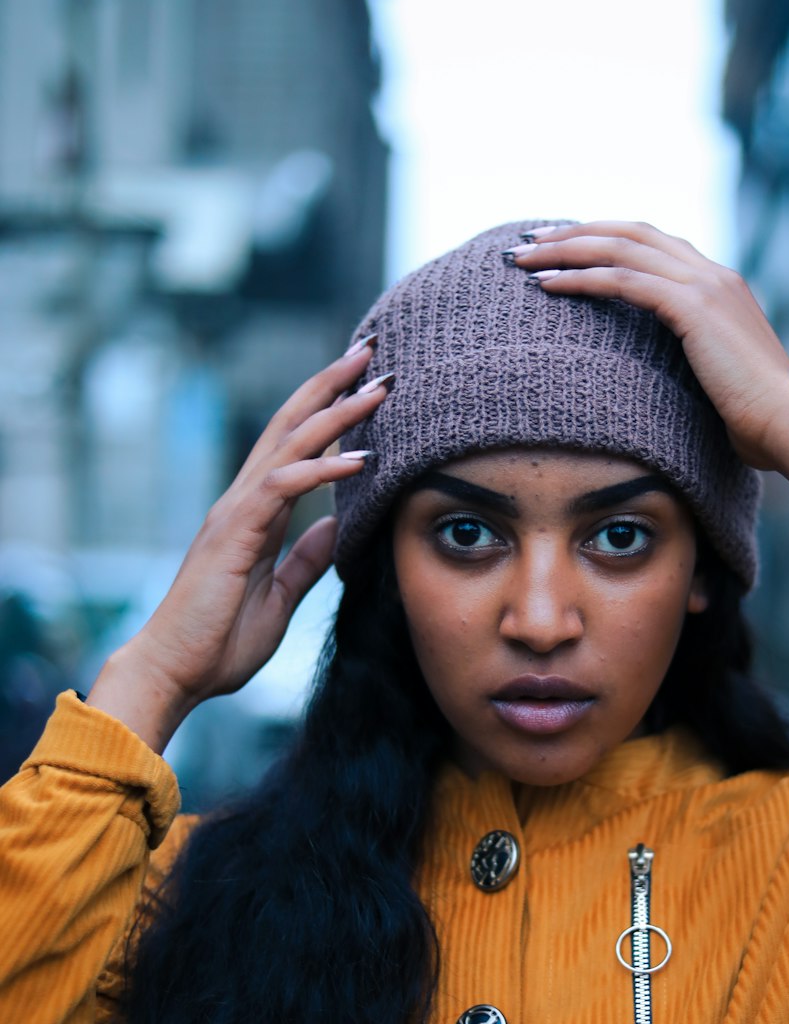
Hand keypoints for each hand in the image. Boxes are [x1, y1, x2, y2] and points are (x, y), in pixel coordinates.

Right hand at [87, 340, 389, 751]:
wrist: (174, 673)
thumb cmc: (219, 643)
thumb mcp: (280, 596)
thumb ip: (306, 558)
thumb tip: (338, 526)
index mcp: (254, 514)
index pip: (296, 447)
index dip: (330, 413)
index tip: (368, 385)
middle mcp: (242, 502)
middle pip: (291, 425)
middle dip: (331, 385)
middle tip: (371, 350)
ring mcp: (235, 512)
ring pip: (290, 443)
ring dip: (337, 413)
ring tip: (378, 387)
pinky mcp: (234, 532)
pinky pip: (283, 486)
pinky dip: (323, 467)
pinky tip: (361, 457)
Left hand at [505, 221, 788, 504]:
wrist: (787, 423)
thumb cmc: (755, 419)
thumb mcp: (717, 378)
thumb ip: (693, 359)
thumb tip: (662, 378)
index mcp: (719, 284)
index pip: (652, 243)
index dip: (604, 238)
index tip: (562, 246)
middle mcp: (712, 273)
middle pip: (630, 232)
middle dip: (575, 232)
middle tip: (529, 239)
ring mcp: (705, 285)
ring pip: (621, 247)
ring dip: (566, 249)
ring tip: (523, 258)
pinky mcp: (693, 306)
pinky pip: (624, 280)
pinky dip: (581, 278)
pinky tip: (547, 285)